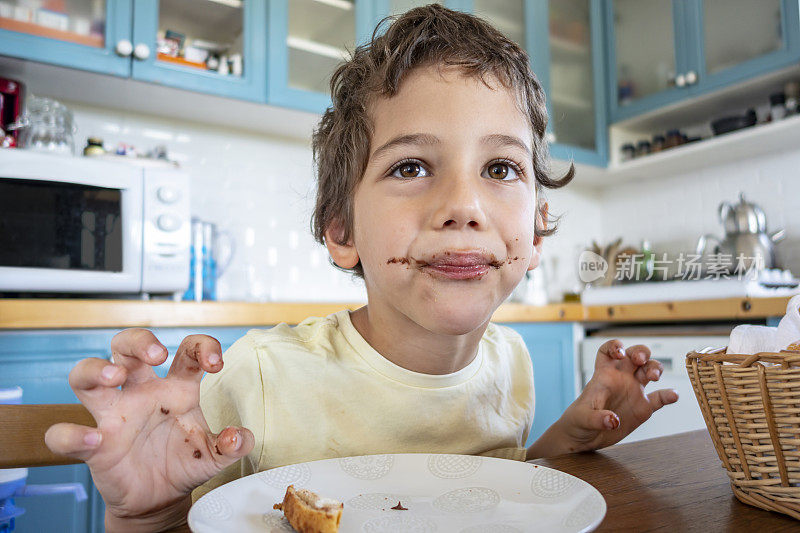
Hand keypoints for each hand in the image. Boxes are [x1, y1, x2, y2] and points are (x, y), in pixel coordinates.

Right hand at [45, 329, 254, 529]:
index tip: (214, 363)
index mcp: (177, 389)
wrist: (160, 499)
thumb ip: (233, 444)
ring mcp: (114, 415)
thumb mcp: (215, 455)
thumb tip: (239, 436)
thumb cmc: (184, 464)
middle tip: (157, 355)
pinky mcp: (94, 445)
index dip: (202, 346)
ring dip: (95, 368)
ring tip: (114, 377)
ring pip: (87, 375)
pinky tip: (95, 439)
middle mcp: (142, 393)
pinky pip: (65, 434)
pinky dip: (72, 434)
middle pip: (127, 346)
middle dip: (140, 341)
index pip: (187, 351)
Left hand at [559, 339, 677, 451]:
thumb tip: (613, 421)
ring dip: (655, 368)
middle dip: (641, 352)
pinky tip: (673, 396)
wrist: (583, 438)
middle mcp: (620, 379)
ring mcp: (633, 392)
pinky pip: (659, 398)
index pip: (608, 351)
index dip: (615, 346)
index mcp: (603, 375)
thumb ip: (597, 418)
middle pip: (634, 355)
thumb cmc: (577, 421)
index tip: (620, 353)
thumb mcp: (583, 418)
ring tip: (654, 377)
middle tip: (641, 360)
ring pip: (649, 371)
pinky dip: (668, 396)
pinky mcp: (642, 408)